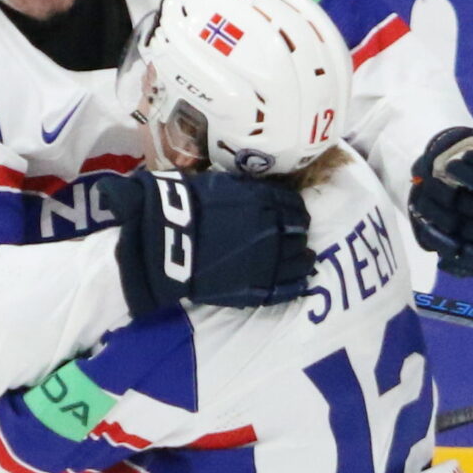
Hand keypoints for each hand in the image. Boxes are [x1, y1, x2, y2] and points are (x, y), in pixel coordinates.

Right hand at [101, 169, 314, 317]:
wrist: (169, 238)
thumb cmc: (189, 205)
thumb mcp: (224, 185)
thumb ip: (250, 191)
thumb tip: (264, 192)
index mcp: (267, 202)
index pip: (295, 206)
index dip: (295, 211)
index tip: (293, 215)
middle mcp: (275, 230)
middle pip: (299, 232)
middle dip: (298, 233)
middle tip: (295, 236)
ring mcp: (268, 261)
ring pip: (300, 261)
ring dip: (303, 258)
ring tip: (303, 260)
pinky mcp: (257, 287)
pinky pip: (287, 287)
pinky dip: (297, 283)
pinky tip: (299, 281)